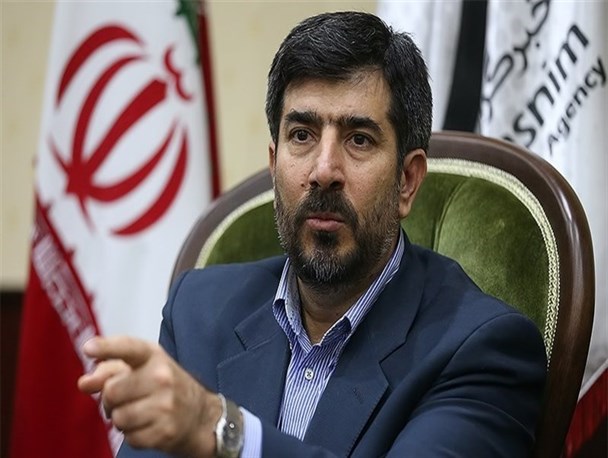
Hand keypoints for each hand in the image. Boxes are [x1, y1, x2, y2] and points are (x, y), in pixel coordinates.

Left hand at [78, 336, 221, 456]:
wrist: (201, 415)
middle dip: (111, 400)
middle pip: (111, 392)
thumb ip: (110, 371)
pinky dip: (134, 435)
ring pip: (118, 418)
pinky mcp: (166, 430)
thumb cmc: (165, 387)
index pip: (129, 348)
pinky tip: (148, 426)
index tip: (89, 348)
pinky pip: (130, 438)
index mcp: (153, 356)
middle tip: (125, 400)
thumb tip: (85, 383)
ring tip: (138, 414)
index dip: (107, 347)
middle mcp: (162, 377)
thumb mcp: (143, 369)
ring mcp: (166, 404)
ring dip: (121, 420)